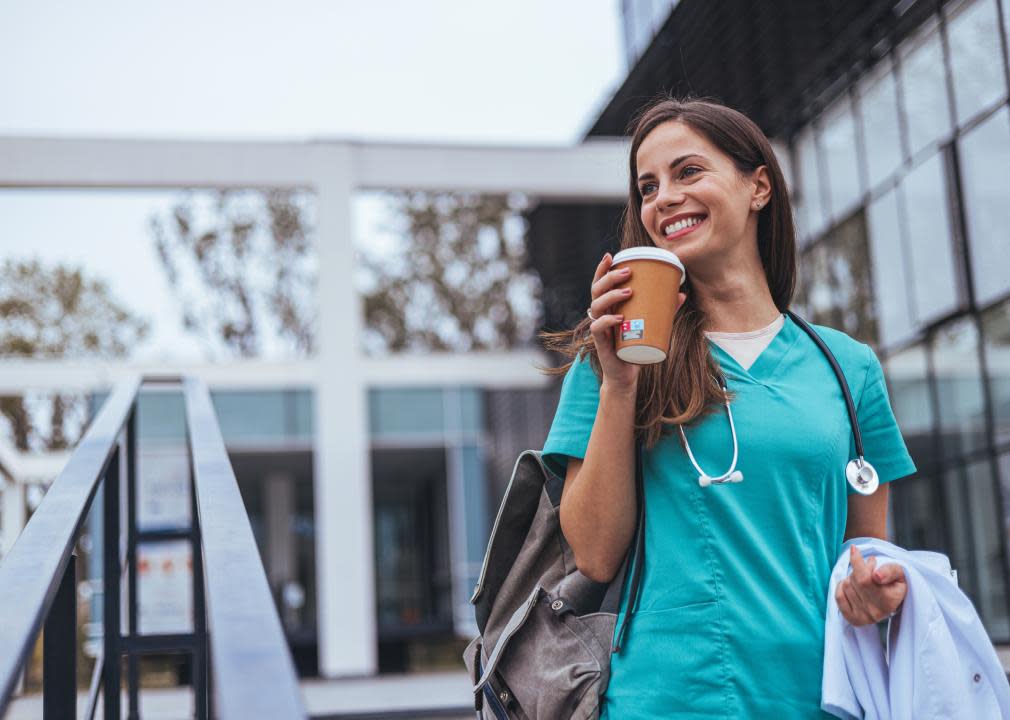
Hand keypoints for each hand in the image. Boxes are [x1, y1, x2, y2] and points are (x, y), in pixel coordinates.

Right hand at [588, 252, 686, 389]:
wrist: (626, 375)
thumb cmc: (635, 347)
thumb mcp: (650, 325)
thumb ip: (663, 310)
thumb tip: (680, 293)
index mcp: (608, 306)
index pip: (600, 283)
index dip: (602, 269)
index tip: (611, 255)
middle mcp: (600, 314)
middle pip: (597, 290)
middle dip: (610, 277)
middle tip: (628, 272)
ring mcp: (599, 328)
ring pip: (596, 306)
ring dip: (611, 296)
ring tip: (628, 291)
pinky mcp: (600, 343)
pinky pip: (597, 328)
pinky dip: (607, 321)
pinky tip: (618, 318)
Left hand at [835, 545, 906, 625]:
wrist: (893, 600)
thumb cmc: (895, 582)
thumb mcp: (899, 573)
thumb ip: (890, 571)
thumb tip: (877, 576)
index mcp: (890, 601)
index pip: (865, 578)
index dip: (857, 561)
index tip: (854, 549)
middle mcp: (876, 612)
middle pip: (855, 580)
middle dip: (858, 568)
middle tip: (868, 565)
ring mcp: (864, 617)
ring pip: (846, 586)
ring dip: (851, 577)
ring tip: (863, 576)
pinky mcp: (853, 619)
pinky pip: (839, 597)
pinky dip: (841, 587)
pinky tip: (850, 584)